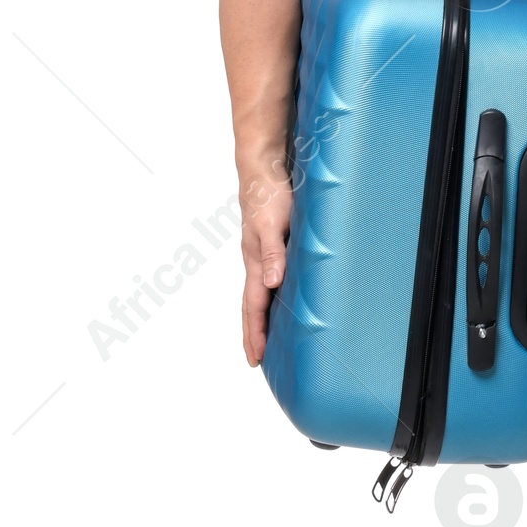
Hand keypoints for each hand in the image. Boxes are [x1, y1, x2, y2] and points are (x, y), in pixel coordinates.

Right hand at [240, 170, 292, 366]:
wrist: (262, 168)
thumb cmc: (268, 194)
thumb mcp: (274, 224)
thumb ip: (273, 252)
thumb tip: (272, 283)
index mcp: (255, 261)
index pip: (254, 305)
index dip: (255, 332)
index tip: (255, 357)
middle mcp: (255, 261)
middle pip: (251, 305)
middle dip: (253, 333)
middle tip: (254, 358)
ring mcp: (260, 253)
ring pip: (257, 293)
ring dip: (258, 318)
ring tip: (262, 338)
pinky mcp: (268, 244)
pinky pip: (265, 279)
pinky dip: (268, 297)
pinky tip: (275, 299)